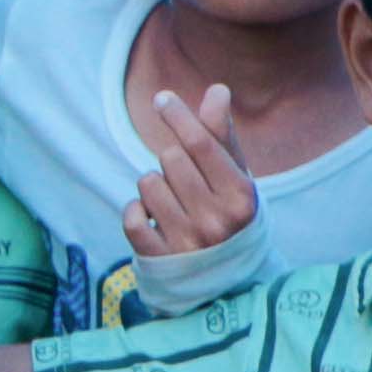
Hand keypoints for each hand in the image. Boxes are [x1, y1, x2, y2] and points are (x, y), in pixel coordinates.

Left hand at [126, 81, 252, 266]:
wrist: (224, 281)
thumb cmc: (228, 217)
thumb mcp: (234, 178)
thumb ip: (222, 136)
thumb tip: (217, 90)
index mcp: (240, 197)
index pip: (201, 144)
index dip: (179, 116)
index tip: (162, 98)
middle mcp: (216, 221)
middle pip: (171, 159)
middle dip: (171, 161)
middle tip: (183, 181)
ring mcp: (187, 243)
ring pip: (147, 184)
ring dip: (152, 187)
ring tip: (171, 203)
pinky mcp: (159, 259)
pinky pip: (131, 216)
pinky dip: (134, 210)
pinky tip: (149, 217)